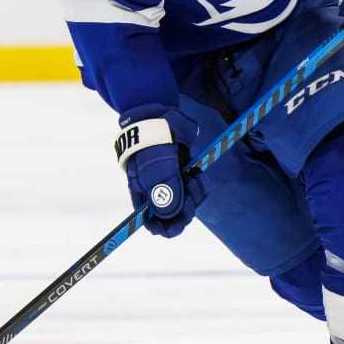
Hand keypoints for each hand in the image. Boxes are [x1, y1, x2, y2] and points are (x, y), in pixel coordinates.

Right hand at [116, 107, 204, 237]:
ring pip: (188, 204)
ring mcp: (172, 183)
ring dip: (195, 194)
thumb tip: (171, 217)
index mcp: (143, 195)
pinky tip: (196, 171)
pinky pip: (197, 190)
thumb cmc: (153, 142)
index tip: (177, 222)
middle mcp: (157, 192)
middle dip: (186, 208)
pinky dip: (200, 185)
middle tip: (189, 189)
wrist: (161, 115)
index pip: (152, 224)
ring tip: (193, 175)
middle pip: (174, 217)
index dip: (165, 228)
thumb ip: (165, 192)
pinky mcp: (184, 174)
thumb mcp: (157, 167)